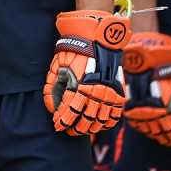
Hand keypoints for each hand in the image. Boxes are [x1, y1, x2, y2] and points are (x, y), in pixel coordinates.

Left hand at [45, 10, 129, 135]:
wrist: (96, 40)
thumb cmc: (73, 54)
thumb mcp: (58, 68)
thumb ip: (53, 88)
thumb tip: (52, 108)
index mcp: (78, 87)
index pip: (69, 112)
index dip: (62, 122)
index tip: (58, 126)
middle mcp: (94, 93)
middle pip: (84, 120)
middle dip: (75, 128)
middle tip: (69, 130)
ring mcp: (108, 94)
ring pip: (100, 120)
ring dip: (90, 128)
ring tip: (82, 130)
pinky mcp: (118, 94)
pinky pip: (114, 115)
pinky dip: (107, 123)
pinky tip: (99, 125)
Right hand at [122, 32, 170, 146]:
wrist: (143, 61)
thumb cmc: (164, 73)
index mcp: (166, 109)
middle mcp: (152, 113)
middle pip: (162, 132)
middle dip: (170, 139)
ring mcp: (139, 111)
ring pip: (149, 130)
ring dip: (157, 136)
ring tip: (163, 140)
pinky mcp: (130, 108)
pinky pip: (136, 124)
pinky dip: (143, 129)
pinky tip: (148, 131)